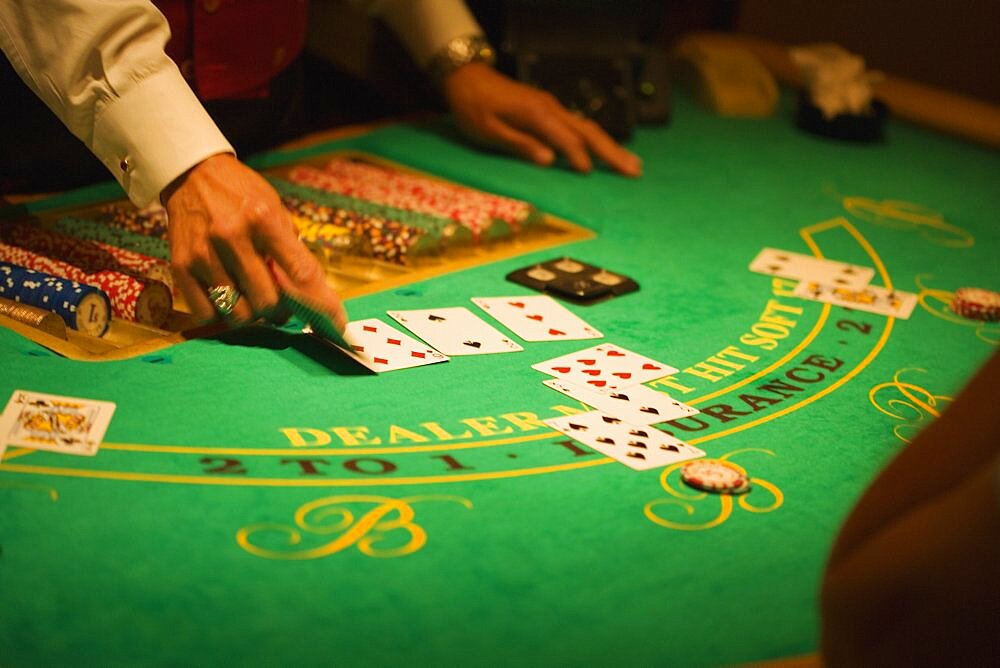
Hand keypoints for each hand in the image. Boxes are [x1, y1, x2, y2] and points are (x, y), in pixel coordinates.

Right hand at [162, 154, 346, 329]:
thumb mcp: (276, 211)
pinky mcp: (181, 266)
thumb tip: (314, 297)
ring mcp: (204, 253)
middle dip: (280, 311)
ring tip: (251, 297)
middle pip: (268, 302)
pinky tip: (227, 297)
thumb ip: (292, 251)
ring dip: (251, 314)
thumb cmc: (243, 196)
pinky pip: (207, 313)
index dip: (322, 303)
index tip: (336, 323)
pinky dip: (222, 314)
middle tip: (279, 303)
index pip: (301, 272)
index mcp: (263, 218)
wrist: (193, 175)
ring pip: (238, 313)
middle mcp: (232, 236)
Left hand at [441, 63, 641, 176]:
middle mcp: (551, 108)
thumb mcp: (489, 131)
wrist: (467, 80)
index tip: (590, 175)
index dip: (578, 156)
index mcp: (536, 113)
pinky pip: (579, 126)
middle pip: (589, 131)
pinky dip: (597, 141)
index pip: (566, 137)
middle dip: (612, 152)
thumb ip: (520, 144)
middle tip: (635, 171)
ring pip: (589, 127)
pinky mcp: (550, 111)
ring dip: (611, 147)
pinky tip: (608, 154)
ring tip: (633, 166)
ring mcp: (552, 108)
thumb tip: (549, 160)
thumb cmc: (474, 108)